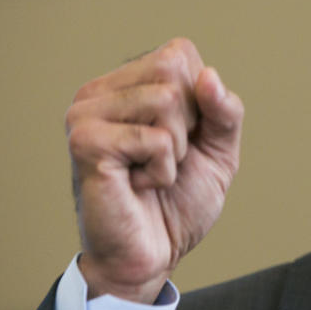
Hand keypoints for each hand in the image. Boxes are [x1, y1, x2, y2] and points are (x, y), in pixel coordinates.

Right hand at [64, 38, 243, 302]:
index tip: (180, 138)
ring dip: (176, 150)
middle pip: (174, 71)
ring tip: (149, 172)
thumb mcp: (219, 149)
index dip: (200, 100)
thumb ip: (224, 110)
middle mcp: (99, 90)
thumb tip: (209, 77)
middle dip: (189, 122)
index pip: (181, 53)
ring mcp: (86, 113)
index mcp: (126, 82)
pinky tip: (137, 185)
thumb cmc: (179, 202)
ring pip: (167, 100)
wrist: (150, 256)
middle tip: (164, 157)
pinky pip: (157, 139)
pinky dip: (162, 171)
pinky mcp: (85, 142)